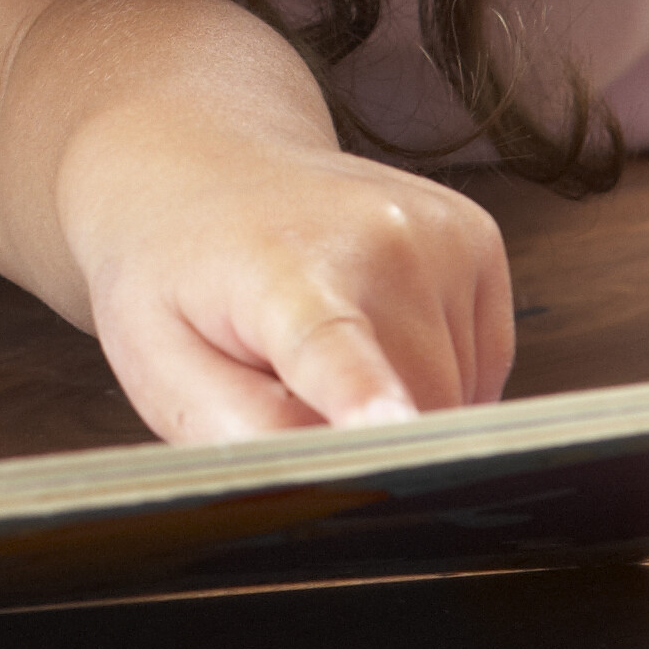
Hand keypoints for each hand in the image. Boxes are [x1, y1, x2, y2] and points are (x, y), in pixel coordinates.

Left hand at [72, 123, 514, 442]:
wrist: (200, 165)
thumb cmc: (176, 275)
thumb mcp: (164, 365)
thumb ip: (245, 433)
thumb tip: (337, 483)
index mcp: (281, 269)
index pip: (335, 351)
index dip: (369, 404)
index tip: (394, 434)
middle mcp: (377, 238)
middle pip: (419, 413)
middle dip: (370, 441)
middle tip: (289, 389)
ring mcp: (436, 231)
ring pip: (460, 397)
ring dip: (404, 403)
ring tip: (319, 345)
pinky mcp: (474, 237)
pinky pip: (483, 364)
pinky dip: (433, 372)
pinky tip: (368, 329)